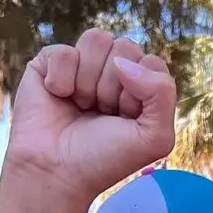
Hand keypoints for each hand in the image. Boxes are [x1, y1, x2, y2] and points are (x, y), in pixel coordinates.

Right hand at [2, 30, 175, 207]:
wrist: (57, 172)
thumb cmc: (106, 158)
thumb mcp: (155, 137)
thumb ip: (162, 94)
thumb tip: (123, 62)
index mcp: (141, 85)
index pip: (151, 61)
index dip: (140, 92)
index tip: (126, 119)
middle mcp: (113, 70)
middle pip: (125, 47)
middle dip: (114, 87)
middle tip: (102, 113)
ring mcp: (81, 64)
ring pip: (96, 39)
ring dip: (89, 82)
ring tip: (82, 106)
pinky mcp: (50, 62)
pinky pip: (64, 51)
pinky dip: (61, 80)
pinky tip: (59, 98)